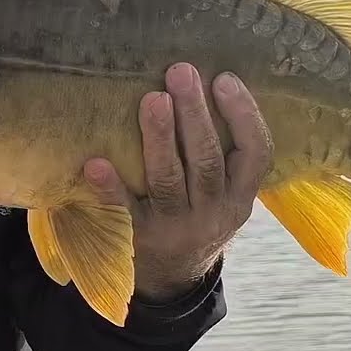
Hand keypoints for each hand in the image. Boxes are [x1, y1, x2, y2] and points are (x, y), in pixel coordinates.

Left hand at [85, 62, 271, 301]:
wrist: (173, 278)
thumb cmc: (198, 215)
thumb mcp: (225, 194)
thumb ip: (222, 153)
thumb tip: (206, 82)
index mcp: (240, 195)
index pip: (255, 152)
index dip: (243, 115)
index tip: (223, 78)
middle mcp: (214, 212)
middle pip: (207, 159)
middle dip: (195, 114)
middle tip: (179, 72)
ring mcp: (177, 227)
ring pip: (170, 181)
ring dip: (161, 138)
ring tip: (152, 100)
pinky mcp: (140, 239)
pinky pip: (125, 211)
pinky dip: (111, 187)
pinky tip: (95, 163)